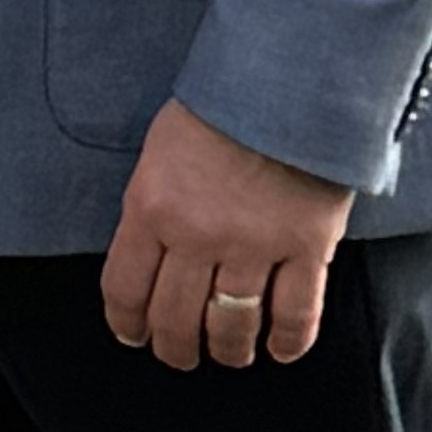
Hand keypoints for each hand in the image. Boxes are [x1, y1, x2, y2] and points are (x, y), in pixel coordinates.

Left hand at [101, 97, 352, 370]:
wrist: (291, 77)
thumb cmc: (224, 104)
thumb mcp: (162, 150)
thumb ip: (155, 206)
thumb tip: (151, 257)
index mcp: (151, 208)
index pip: (125, 289)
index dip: (127, 323)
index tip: (134, 335)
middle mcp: (196, 236)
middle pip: (175, 318)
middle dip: (174, 348)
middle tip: (180, 355)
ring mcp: (253, 245)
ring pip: (232, 326)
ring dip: (229, 351)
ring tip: (231, 355)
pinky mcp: (306, 247)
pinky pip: (295, 314)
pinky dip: (288, 341)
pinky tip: (280, 350)